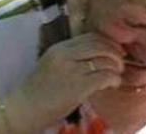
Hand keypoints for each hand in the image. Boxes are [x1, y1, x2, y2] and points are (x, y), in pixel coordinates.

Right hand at [8, 33, 123, 125]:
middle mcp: (66, 55)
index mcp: (60, 48)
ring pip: (106, 61)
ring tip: (116, 75)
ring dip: (117, 68)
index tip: (116, 50)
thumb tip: (101, 53)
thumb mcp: (53, 64)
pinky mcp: (79, 85)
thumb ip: (72, 56)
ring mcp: (73, 70)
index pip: (91, 37)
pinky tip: (112, 84)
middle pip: (101, 46)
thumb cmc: (39, 89)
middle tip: (121, 62)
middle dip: (116, 53)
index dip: (108, 42)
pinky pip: (106, 76)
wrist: (24, 109)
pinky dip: (114, 79)